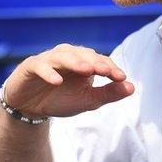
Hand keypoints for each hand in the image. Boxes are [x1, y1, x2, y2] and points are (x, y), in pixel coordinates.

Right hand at [2, 44, 133, 118]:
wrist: (29, 107)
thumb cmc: (59, 99)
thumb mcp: (87, 100)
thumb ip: (108, 93)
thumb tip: (132, 87)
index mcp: (82, 62)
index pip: (99, 60)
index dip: (110, 67)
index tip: (120, 78)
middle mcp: (66, 56)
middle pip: (82, 53)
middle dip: (95, 62)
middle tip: (105, 71)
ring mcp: (47, 60)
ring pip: (62, 55)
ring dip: (74, 62)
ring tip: (86, 71)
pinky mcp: (30, 66)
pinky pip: (40, 65)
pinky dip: (48, 72)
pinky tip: (57, 81)